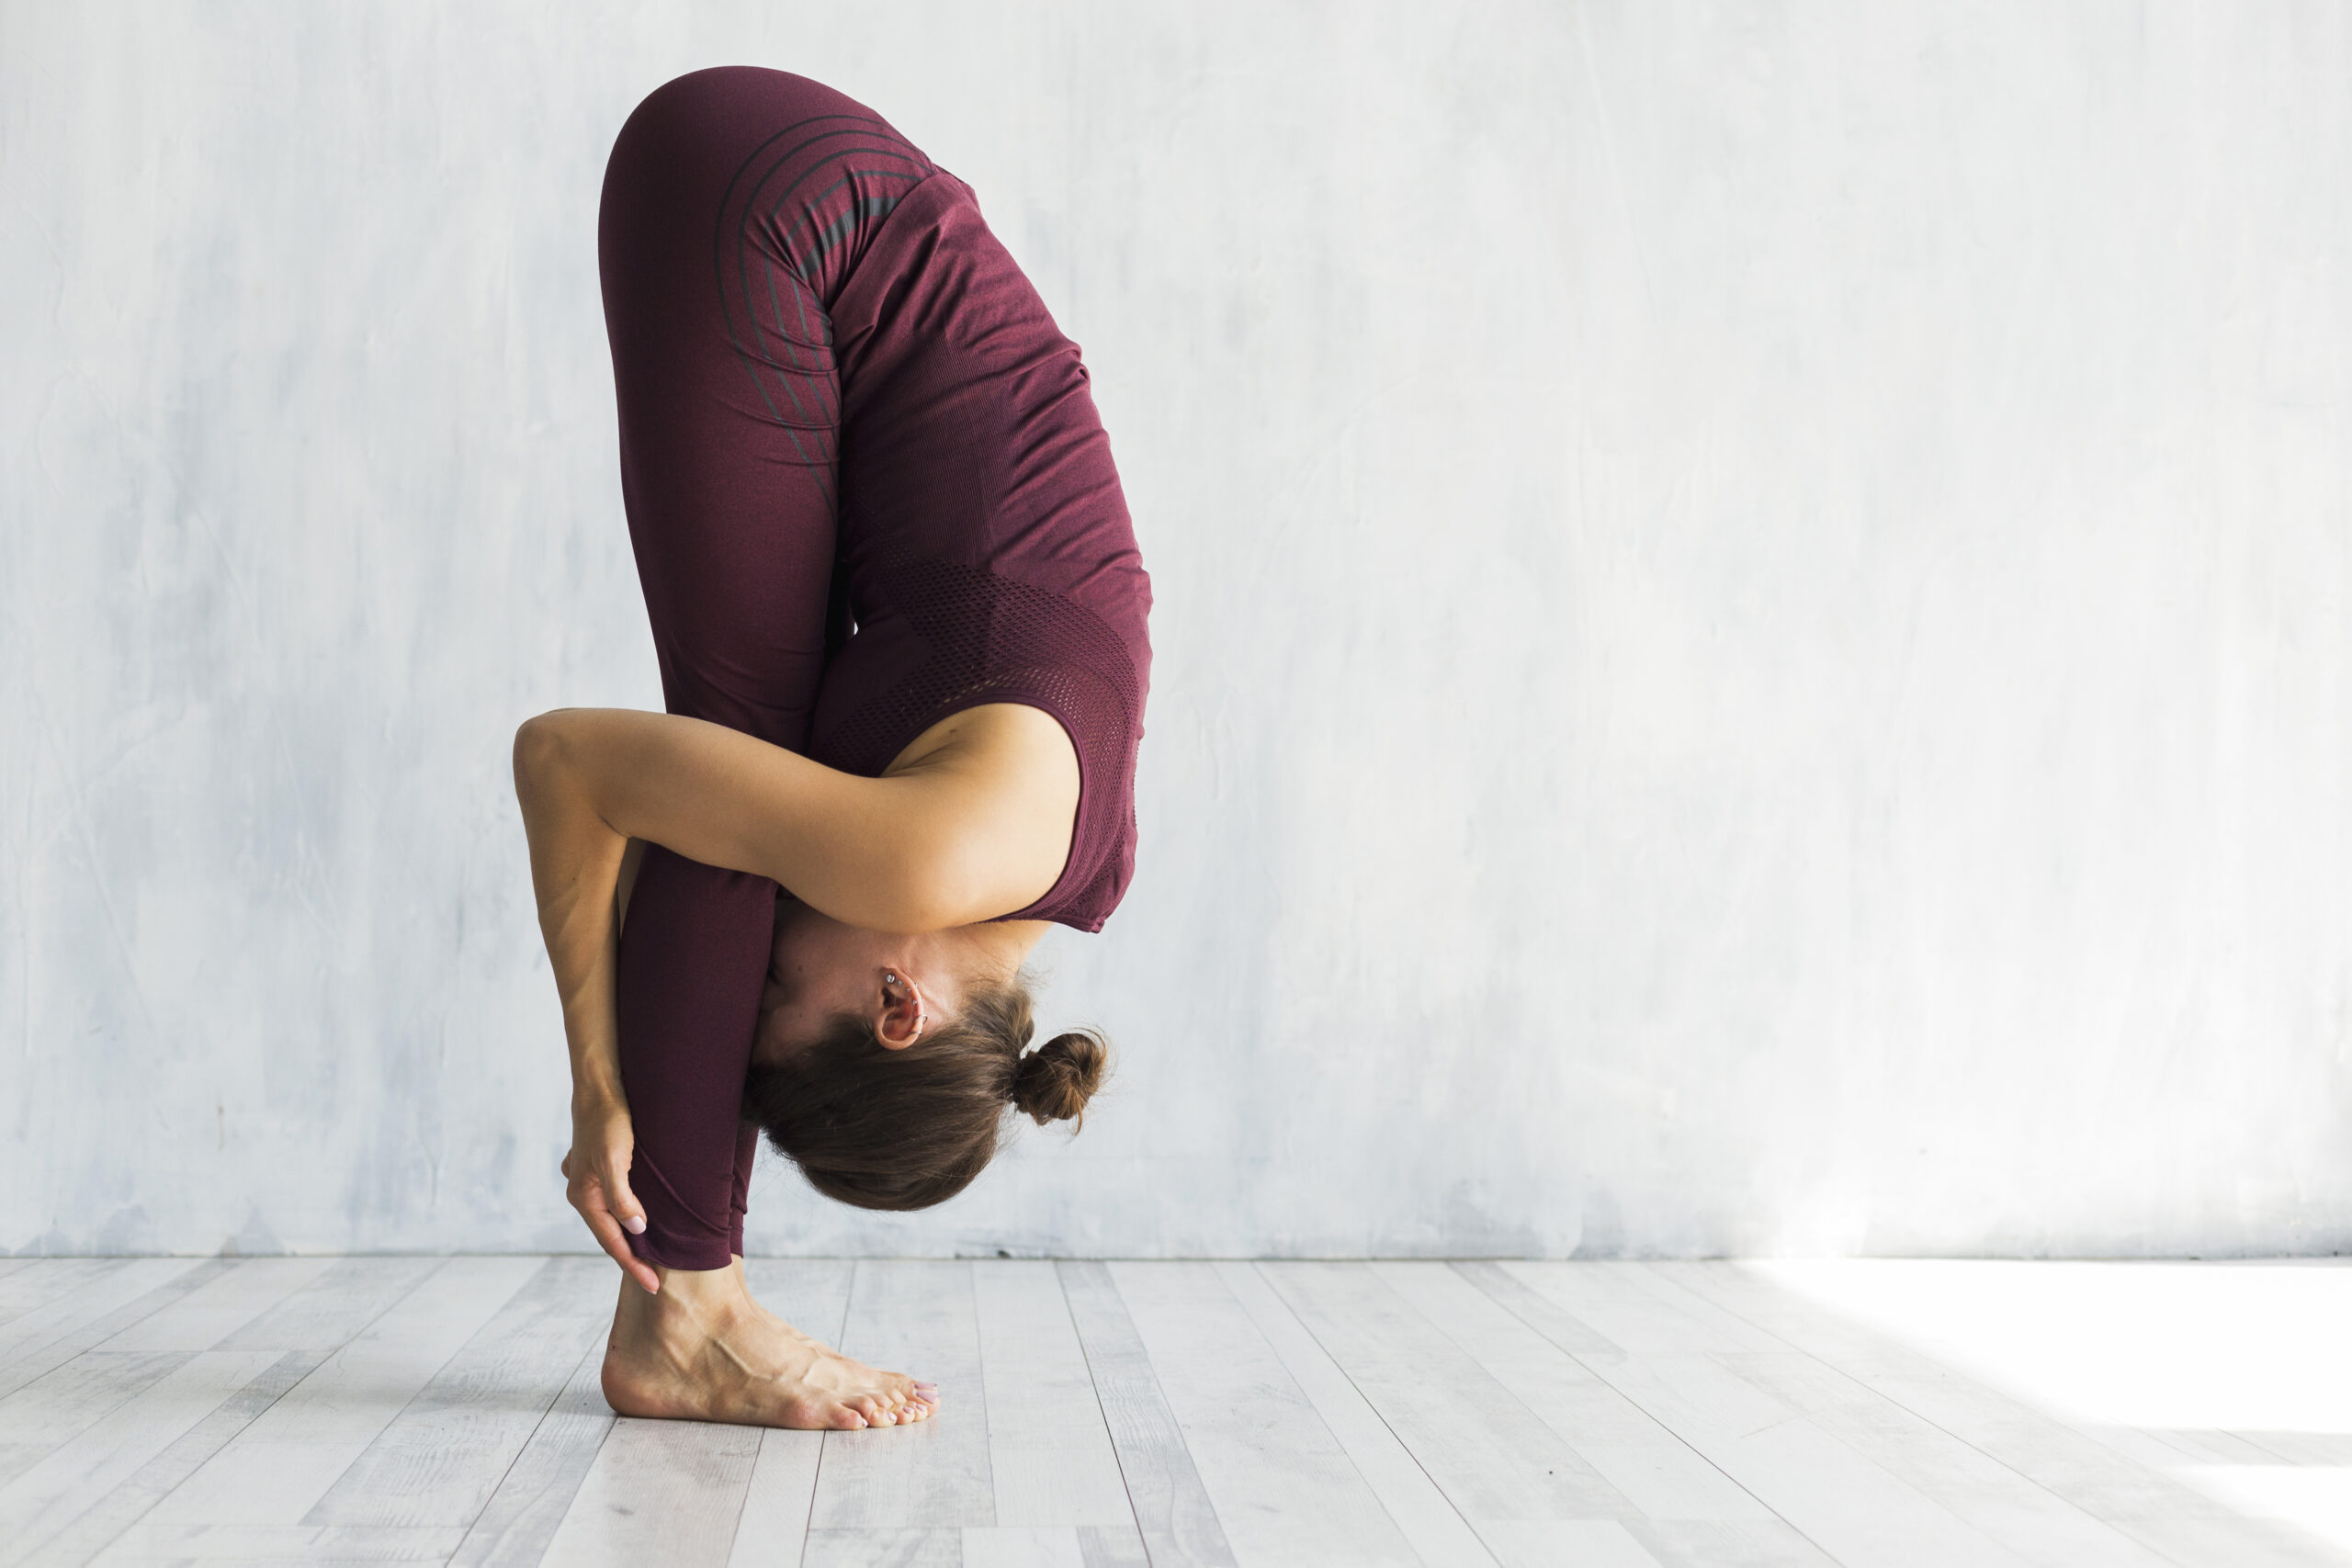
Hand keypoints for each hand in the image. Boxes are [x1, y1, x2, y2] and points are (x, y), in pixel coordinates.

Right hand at [564, 1101, 660, 1292]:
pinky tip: (640, 1219)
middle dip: (632, 1256)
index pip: (613, 1242)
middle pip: (610, 1234)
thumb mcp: (615, 1160)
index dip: (634, 1265)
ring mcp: (587, 1181)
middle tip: (657, 1278)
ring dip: (630, 1236)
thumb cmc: (609, 1121)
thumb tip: (636, 1230)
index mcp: (583, 1197)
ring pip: (611, 1218)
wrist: (599, 1088)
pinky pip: (613, 1201)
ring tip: (652, 1255)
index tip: (654, 1285)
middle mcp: (582, 1193)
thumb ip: (622, 1197)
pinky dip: (627, 1215)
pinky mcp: (597, 1169)